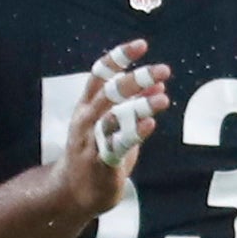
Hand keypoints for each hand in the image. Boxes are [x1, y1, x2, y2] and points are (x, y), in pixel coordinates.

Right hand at [54, 40, 170, 218]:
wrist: (73, 193)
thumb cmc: (96, 153)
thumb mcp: (115, 124)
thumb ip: (135, 103)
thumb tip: (158, 80)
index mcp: (87, 105)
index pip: (101, 73)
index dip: (119, 56)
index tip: (141, 44)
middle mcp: (86, 119)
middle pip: (109, 91)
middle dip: (136, 78)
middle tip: (162, 69)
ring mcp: (90, 140)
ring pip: (113, 117)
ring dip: (139, 105)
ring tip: (163, 97)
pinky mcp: (99, 162)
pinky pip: (116, 145)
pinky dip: (133, 133)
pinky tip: (151, 124)